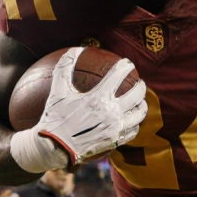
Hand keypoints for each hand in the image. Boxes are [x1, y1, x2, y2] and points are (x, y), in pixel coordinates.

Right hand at [18, 48, 147, 169]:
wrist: (54, 147)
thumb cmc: (55, 117)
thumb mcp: (58, 91)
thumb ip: (65, 68)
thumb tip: (75, 49)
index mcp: (98, 97)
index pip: (119, 75)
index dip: (126, 66)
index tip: (127, 63)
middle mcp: (111, 112)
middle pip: (137, 93)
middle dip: (141, 84)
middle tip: (139, 81)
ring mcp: (116, 128)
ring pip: (140, 113)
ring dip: (142, 104)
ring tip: (139, 100)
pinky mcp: (116, 141)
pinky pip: (134, 130)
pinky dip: (135, 122)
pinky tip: (132, 119)